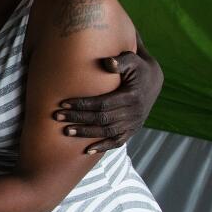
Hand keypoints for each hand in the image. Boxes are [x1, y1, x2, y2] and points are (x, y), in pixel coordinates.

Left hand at [54, 35, 162, 153]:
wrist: (155, 81)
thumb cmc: (138, 67)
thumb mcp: (133, 60)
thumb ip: (121, 60)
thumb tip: (107, 61)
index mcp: (132, 96)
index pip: (103, 103)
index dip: (82, 104)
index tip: (63, 103)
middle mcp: (134, 113)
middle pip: (102, 119)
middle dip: (78, 118)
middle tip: (57, 116)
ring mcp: (134, 123)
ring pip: (107, 132)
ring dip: (86, 133)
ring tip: (66, 132)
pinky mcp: (132, 130)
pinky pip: (117, 142)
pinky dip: (103, 147)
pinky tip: (87, 151)